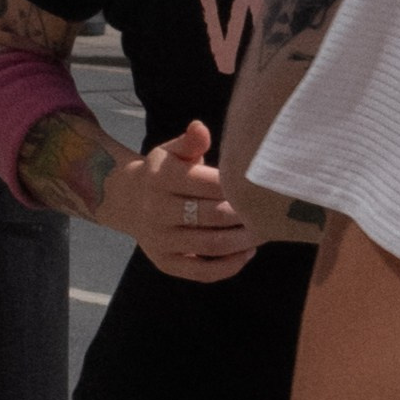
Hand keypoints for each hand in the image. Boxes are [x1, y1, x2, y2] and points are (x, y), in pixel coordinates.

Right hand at [101, 118, 256, 282]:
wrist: (126, 200)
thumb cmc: (163, 172)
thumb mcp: (171, 151)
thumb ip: (190, 142)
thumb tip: (200, 127)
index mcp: (161, 178)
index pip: (210, 184)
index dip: (239, 187)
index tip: (262, 187)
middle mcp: (156, 210)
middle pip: (213, 216)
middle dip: (247, 215)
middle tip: (273, 212)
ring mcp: (160, 240)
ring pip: (211, 245)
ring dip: (244, 241)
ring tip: (265, 232)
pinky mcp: (164, 262)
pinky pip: (201, 272)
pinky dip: (229, 267)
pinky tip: (247, 253)